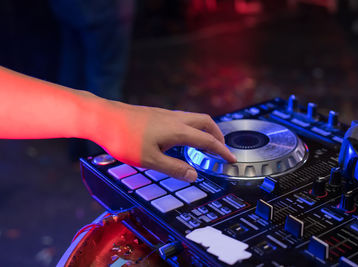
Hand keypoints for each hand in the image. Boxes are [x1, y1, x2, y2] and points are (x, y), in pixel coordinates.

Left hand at [94, 102, 235, 181]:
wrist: (103, 118)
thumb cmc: (124, 139)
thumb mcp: (150, 160)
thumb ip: (174, 168)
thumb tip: (194, 175)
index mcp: (177, 130)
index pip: (207, 140)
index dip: (222, 151)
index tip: (232, 160)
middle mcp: (175, 119)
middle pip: (206, 122)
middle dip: (217, 136)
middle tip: (220, 150)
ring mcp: (166, 114)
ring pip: (194, 118)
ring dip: (204, 130)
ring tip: (203, 145)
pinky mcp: (157, 114)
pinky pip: (183, 118)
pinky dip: (192, 128)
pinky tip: (182, 138)